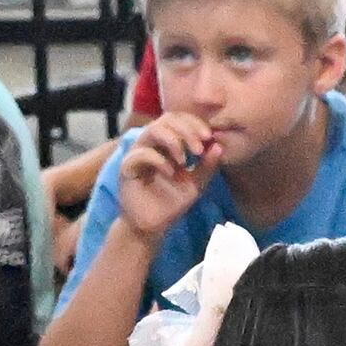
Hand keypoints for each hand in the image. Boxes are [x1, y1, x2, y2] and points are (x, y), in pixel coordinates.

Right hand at [111, 114, 218, 240]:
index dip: (195, 123)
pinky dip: (159, 160)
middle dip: (187, 130)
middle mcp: (152, 144)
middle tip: (199, 148)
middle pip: (167, 119)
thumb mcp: (196, 183)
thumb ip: (207, 165)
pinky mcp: (127, 167)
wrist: (152, 226)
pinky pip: (141, 153)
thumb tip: (219, 145)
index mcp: (167, 143)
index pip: (180, 119)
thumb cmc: (171, 202)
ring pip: (153, 130)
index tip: (209, 137)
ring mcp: (138, 153)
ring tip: (184, 160)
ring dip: (173, 141)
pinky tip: (171, 173)